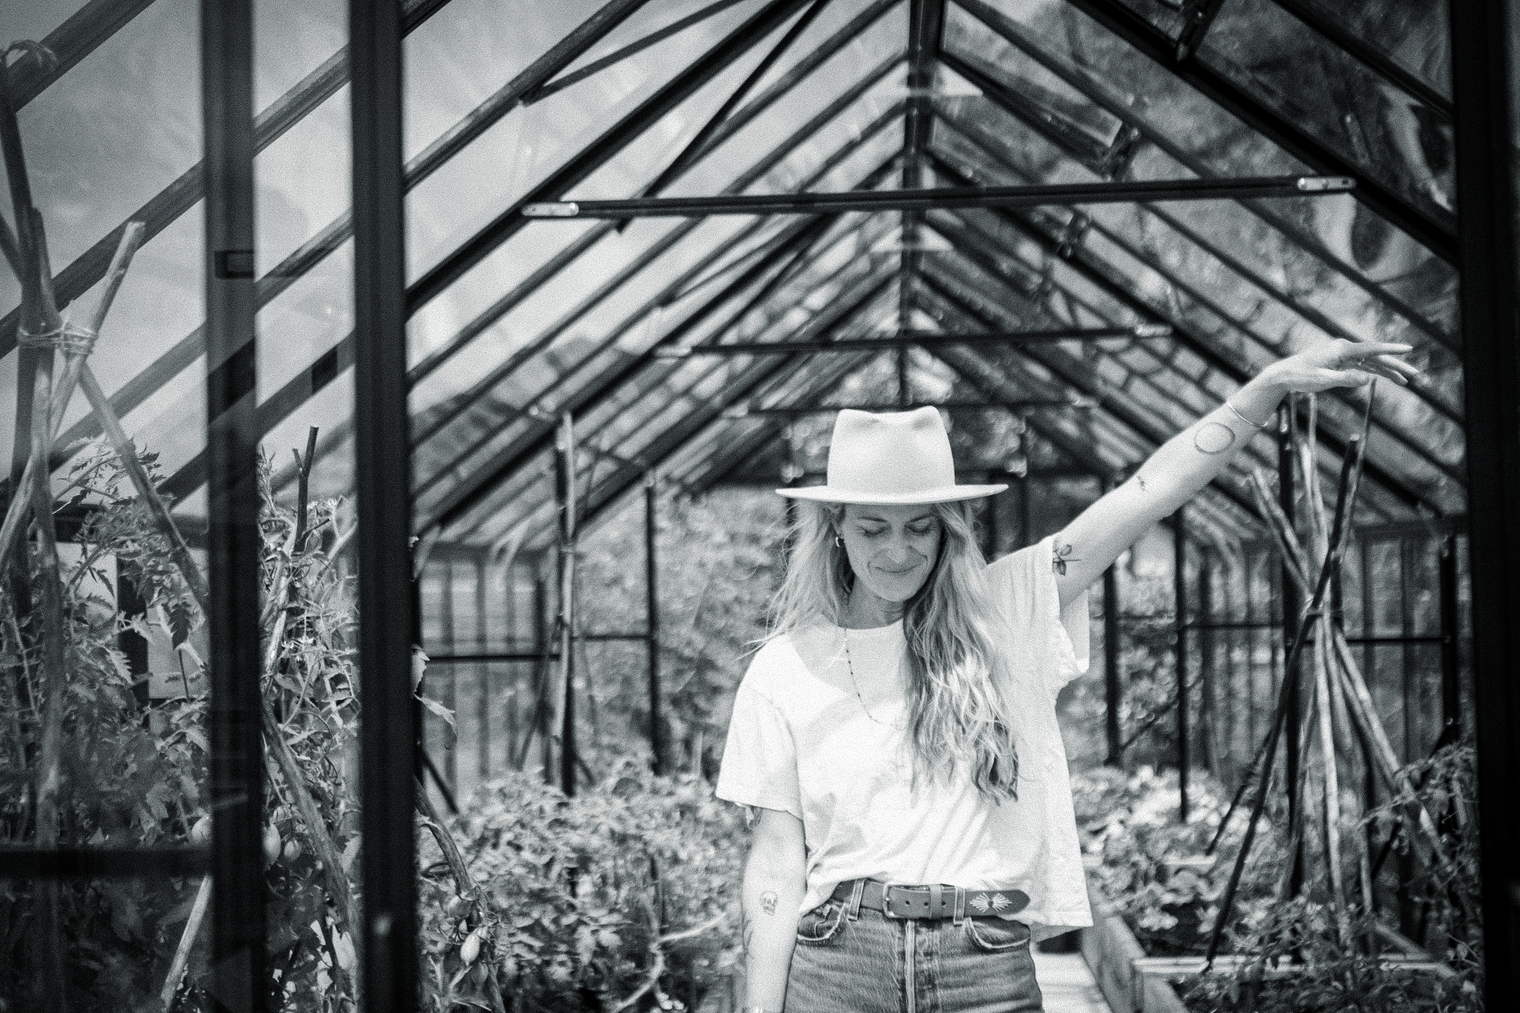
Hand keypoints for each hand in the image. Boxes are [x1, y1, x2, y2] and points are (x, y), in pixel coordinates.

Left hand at [1262, 339, 1420, 392]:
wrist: (1283, 375)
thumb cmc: (1300, 376)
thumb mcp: (1322, 380)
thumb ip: (1345, 379)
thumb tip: (1368, 379)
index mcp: (1341, 349)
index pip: (1371, 349)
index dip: (1391, 349)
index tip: (1408, 349)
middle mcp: (1344, 349)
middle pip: (1375, 356)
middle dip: (1396, 365)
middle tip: (1414, 374)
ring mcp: (1343, 356)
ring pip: (1371, 363)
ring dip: (1388, 371)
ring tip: (1406, 381)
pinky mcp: (1340, 363)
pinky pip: (1362, 367)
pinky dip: (1375, 373)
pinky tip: (1387, 378)